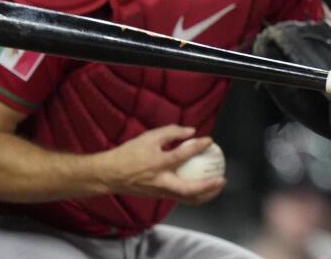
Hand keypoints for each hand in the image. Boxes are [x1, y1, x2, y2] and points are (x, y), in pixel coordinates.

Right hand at [96, 125, 225, 204]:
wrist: (109, 174)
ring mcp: (160, 192)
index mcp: (156, 164)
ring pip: (186, 198)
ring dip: (204, 194)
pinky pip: (181, 197)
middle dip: (207, 187)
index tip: (208, 141)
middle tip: (221, 179)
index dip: (197, 147)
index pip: (181, 155)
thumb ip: (171, 132)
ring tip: (217, 186)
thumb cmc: (128, 154)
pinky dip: (194, 194)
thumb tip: (191, 132)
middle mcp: (159, 181)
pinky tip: (203, 187)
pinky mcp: (159, 196)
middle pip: (188, 190)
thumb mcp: (148, 137)